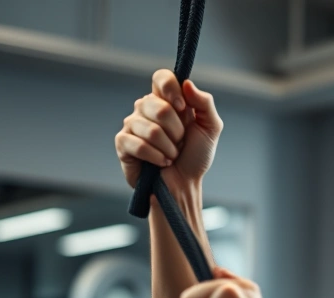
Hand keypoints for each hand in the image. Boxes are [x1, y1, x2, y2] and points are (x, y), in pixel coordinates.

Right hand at [115, 69, 223, 194]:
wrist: (185, 184)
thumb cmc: (196, 156)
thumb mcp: (210, 128)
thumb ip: (204, 103)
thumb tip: (187, 84)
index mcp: (166, 100)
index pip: (161, 77)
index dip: (171, 89)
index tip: (183, 108)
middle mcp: (146, 108)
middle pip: (158, 106)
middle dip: (177, 130)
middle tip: (180, 142)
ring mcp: (132, 124)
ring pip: (151, 129)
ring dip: (169, 148)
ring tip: (171, 154)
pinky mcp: (122, 143)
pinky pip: (139, 145)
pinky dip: (156, 157)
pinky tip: (161, 162)